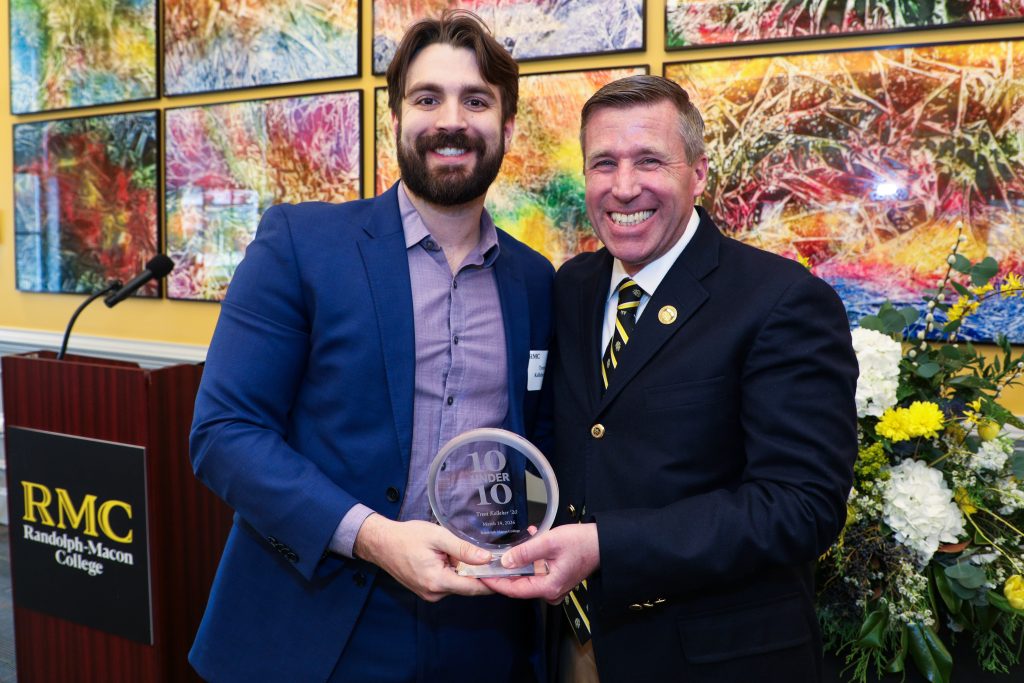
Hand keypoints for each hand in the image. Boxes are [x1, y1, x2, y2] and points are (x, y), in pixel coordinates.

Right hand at [353, 514, 493, 600]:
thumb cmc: (407, 537)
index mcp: (437, 581)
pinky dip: (453, 572)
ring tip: (460, 551)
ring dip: (463, 571)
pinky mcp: (426, 590)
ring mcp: (429, 594)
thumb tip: (486, 559)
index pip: (473, 588)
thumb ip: (463, 548)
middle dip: (477, 572)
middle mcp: (434, 594)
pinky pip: (447, 583)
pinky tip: (448, 557)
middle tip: (487, 554)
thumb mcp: (438, 536)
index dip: (491, 581)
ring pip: (457, 584)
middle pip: (467, 586)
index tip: (505, 572)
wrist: (381, 543)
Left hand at [481, 524, 599, 603]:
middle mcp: (551, 590)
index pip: (514, 590)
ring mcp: (554, 585)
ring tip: (509, 545)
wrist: (604, 542)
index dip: (495, 583)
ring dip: (518, 560)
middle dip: (503, 571)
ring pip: (527, 575)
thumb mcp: (549, 543)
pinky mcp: (557, 577)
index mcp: (548, 587)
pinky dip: (531, 557)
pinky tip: (530, 538)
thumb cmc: (582, 543)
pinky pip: (537, 570)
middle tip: (487, 560)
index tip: (480, 576)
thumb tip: (505, 562)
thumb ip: (525, 552)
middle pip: (519, 584)